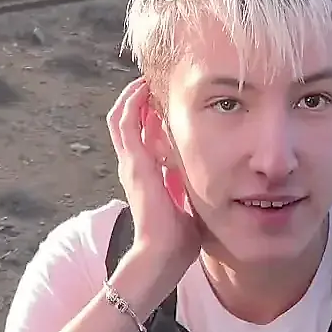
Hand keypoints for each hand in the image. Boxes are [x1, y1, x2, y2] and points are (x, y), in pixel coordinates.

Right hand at [106, 78, 201, 305]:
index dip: (148, 115)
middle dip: (138, 99)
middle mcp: (133, 165)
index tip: (163, 100)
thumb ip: (190, 185)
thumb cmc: (177, 237)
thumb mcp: (187, 201)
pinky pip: (125, 122)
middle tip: (153, 81)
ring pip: (120, 117)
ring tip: (146, 79)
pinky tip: (144, 89)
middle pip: (126, 122)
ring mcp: (129, 162)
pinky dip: (132, 103)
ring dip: (132, 96)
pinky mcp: (133, 162)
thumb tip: (211, 172)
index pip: (140, 136)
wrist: (162, 253)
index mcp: (145, 174)